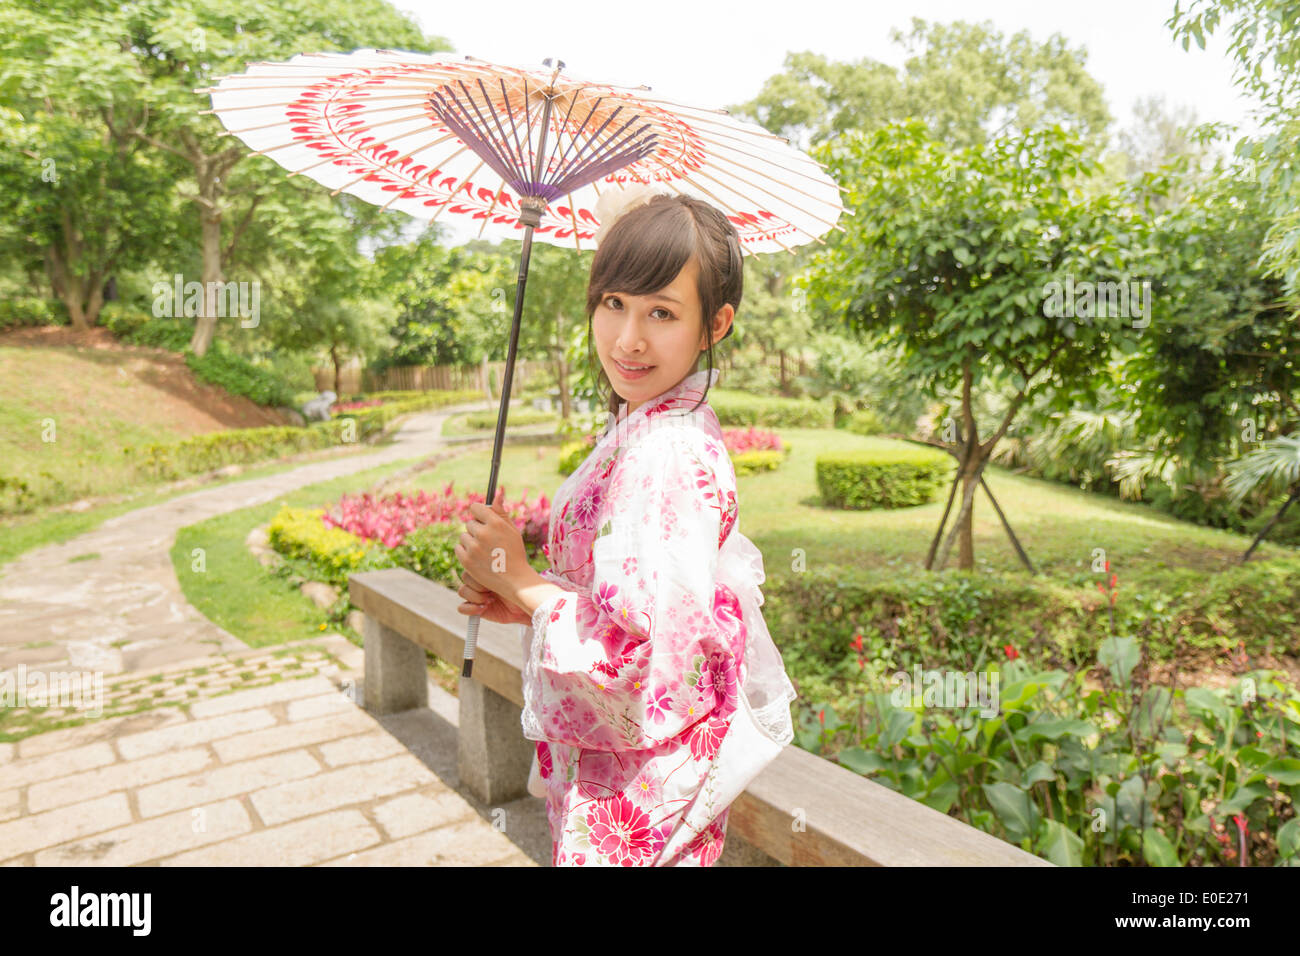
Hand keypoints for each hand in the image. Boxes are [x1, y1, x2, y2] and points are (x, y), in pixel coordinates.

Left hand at [454, 487, 532, 609]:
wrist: (515, 580)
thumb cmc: (515, 554)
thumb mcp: (512, 531)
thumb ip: (501, 513)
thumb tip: (496, 494)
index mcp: (495, 523)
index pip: (476, 508)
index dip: (479, 514)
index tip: (482, 520)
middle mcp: (483, 533)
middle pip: (470, 523)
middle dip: (477, 530)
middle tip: (488, 542)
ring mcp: (474, 547)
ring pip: (464, 536)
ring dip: (470, 542)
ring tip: (484, 552)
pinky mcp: (466, 560)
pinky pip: (458, 548)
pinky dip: (465, 552)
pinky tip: (477, 558)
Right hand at [457, 571, 532, 625]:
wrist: (525, 606)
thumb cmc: (521, 588)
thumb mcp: (509, 574)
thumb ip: (495, 566)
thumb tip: (482, 560)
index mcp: (485, 568)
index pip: (471, 564)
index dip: (479, 571)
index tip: (494, 575)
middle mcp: (478, 580)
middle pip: (465, 577)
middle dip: (479, 584)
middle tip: (493, 589)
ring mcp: (475, 594)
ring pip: (462, 591)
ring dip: (476, 596)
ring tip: (490, 600)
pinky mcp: (474, 608)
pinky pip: (461, 607)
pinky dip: (470, 609)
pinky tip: (483, 608)